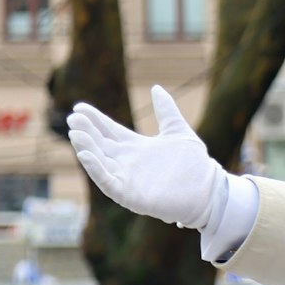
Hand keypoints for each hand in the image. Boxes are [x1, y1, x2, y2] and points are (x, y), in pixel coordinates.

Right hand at [68, 85, 226, 230]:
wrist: (210, 192)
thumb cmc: (196, 165)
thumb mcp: (178, 132)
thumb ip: (166, 111)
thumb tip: (156, 88)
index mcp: (136, 148)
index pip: (109, 131)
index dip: (95, 119)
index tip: (80, 106)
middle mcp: (127, 163)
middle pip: (100, 144)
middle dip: (86, 131)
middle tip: (74, 117)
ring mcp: (127, 180)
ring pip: (100, 162)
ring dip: (87, 148)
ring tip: (76, 133)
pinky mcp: (129, 196)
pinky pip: (107, 183)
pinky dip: (96, 170)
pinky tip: (86, 155)